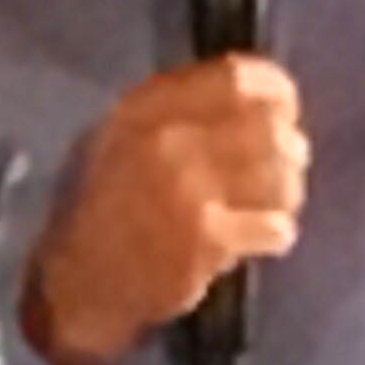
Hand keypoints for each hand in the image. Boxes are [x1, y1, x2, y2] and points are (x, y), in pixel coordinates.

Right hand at [23, 55, 307, 364]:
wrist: (76, 286)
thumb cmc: (104, 210)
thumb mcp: (122, 141)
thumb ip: (180, 113)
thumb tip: (262, 103)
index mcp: (144, 107)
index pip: (236, 78)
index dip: (275, 94)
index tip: (284, 113)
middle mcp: (164, 138)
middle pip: (266, 126)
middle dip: (287, 152)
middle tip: (286, 173)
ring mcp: (185, 188)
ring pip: (278, 176)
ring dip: (286, 195)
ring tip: (271, 209)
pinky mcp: (205, 238)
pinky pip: (274, 227)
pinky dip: (275, 235)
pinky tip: (260, 241)